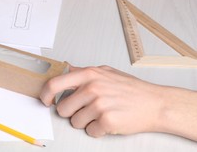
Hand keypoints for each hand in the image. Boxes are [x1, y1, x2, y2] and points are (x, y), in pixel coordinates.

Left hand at [40, 65, 166, 137]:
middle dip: (70, 112)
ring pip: (75, 122)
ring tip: (100, 114)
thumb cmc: (131, 88)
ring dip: (85, 122)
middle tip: (85, 110)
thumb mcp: (106, 71)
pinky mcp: (107, 121)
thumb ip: (83, 71)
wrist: (155, 103)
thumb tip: (66, 68)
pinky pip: (90, 132)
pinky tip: (108, 122)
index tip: (45, 101)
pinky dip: (97, 130)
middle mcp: (92, 88)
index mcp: (88, 74)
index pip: (54, 84)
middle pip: (62, 108)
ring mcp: (99, 104)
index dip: (45, 95)